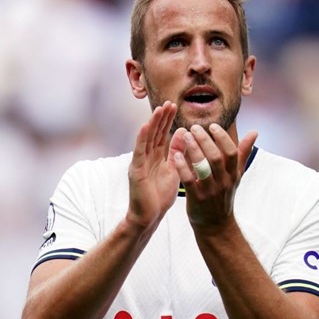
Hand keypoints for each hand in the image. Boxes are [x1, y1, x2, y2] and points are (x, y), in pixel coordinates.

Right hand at [126, 102, 180, 230]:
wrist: (149, 217)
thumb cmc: (159, 197)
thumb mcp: (173, 170)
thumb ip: (176, 153)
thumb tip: (182, 134)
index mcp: (157, 157)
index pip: (163, 135)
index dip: (168, 120)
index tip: (175, 106)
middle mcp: (147, 157)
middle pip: (155, 133)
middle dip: (161, 118)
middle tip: (169, 102)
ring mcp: (140, 163)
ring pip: (146, 139)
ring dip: (152, 124)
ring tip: (158, 109)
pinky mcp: (136, 171)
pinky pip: (139, 152)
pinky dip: (142, 139)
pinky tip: (145, 127)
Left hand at [171, 123, 257, 230]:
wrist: (216, 225)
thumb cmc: (224, 196)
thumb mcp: (236, 176)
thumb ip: (242, 153)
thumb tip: (254, 132)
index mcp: (233, 174)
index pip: (231, 152)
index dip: (222, 138)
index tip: (212, 126)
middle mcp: (223, 182)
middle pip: (216, 157)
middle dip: (204, 140)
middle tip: (194, 128)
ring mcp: (210, 191)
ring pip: (203, 167)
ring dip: (193, 150)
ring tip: (185, 136)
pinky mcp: (197, 199)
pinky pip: (189, 181)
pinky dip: (182, 167)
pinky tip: (176, 155)